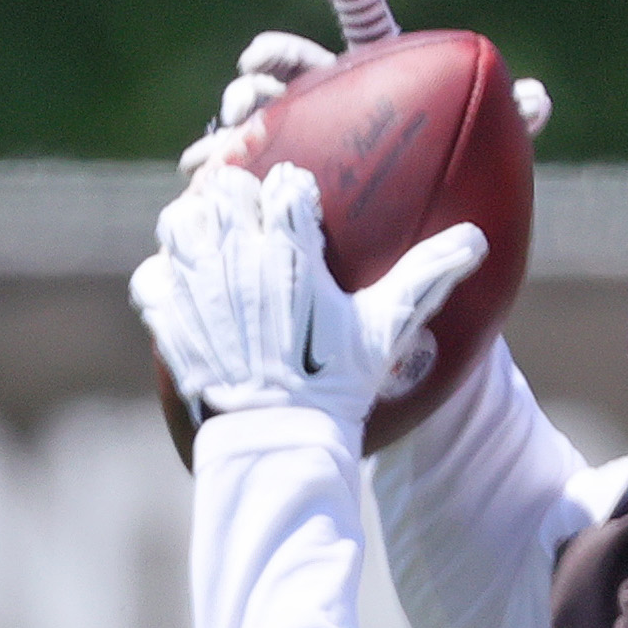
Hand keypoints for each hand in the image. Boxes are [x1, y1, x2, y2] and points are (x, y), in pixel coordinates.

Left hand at [130, 160, 486, 435]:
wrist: (282, 442)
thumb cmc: (339, 384)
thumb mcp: (387, 331)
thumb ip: (427, 277)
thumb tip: (477, 239)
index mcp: (291, 250)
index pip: (286, 185)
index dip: (292, 195)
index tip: (298, 212)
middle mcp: (237, 257)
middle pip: (225, 190)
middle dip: (240, 201)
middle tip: (255, 227)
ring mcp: (197, 285)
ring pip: (179, 221)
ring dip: (197, 229)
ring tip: (217, 250)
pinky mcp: (169, 319)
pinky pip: (151, 277)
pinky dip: (165, 282)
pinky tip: (186, 294)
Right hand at [181, 0, 551, 172]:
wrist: (397, 255)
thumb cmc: (434, 191)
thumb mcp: (470, 160)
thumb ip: (501, 124)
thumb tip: (538, 97)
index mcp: (369, 80)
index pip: (362, 30)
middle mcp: (323, 100)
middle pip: (288, 67)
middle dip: (269, 64)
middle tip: (258, 70)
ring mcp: (291, 138)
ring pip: (253, 112)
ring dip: (237, 110)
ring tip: (232, 121)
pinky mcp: (269, 181)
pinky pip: (236, 165)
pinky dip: (216, 164)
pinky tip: (201, 173)